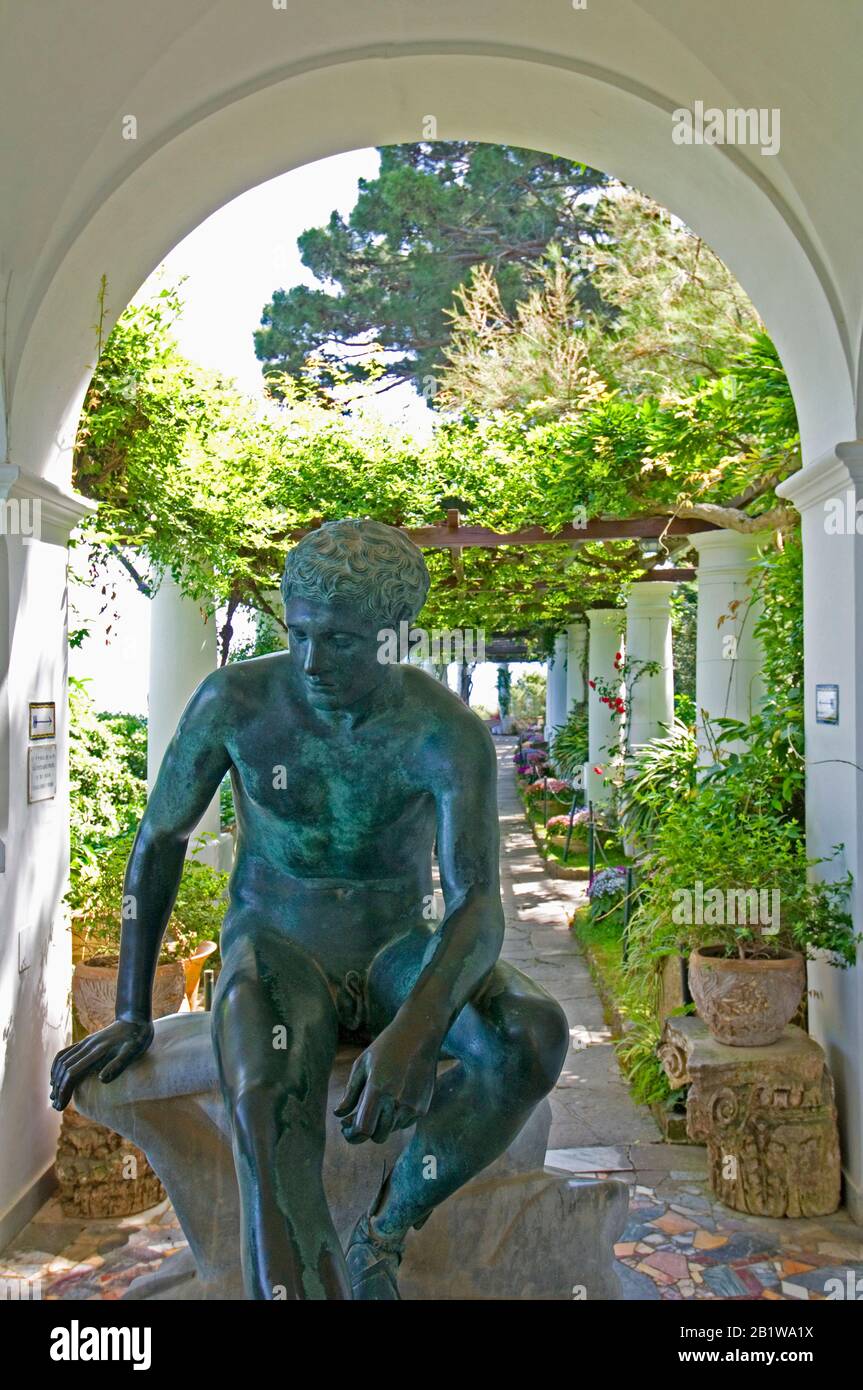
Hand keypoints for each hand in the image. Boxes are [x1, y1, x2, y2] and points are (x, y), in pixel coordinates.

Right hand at [50, 1018, 153, 1110]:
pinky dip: (57, 1066)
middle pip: (64, 1069)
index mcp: (98, 1051)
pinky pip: (65, 1053)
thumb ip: (118, 1065)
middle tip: (56, 1106)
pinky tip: (56, 1077)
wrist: (135, 1018)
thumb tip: (101, 1079)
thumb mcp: (133, 1052)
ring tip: (54, 1096)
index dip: (64, 1090)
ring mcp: (85, 1042)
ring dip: (55, 1078)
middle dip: (58, 1089)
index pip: (73, 1073)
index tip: (60, 1105)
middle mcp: (87, 1046)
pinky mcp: (85, 1041)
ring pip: (62, 1061)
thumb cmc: (137, 1038)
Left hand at [334, 1019, 439, 1144]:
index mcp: (379, 1091)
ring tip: (376, 1104)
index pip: (364, 1130)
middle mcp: (397, 1103)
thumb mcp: (362, 1065)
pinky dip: (395, 1118)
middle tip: (357, 1119)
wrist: (419, 1035)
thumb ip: (350, 1093)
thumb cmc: (386, 1047)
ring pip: (391, 1130)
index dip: (353, 1135)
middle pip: (378, 1136)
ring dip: (381, 1123)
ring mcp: (412, 1107)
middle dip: (366, 1131)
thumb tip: (339, 1115)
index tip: (346, 1129)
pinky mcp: (422, 1108)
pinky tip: (393, 1098)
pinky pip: (404, 1123)